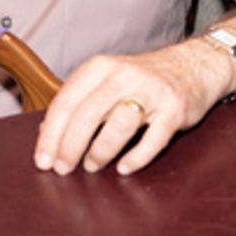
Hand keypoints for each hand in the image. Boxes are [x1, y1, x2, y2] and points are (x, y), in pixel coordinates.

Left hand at [33, 39, 233, 176]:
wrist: (193, 66)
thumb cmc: (142, 79)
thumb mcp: (107, 80)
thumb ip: (79, 102)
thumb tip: (47, 133)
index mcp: (101, 67)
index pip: (67, 101)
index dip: (51, 134)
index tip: (42, 160)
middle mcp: (124, 75)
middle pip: (88, 113)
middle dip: (70, 146)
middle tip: (62, 169)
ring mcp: (152, 91)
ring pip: (119, 124)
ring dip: (100, 151)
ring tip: (92, 166)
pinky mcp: (175, 109)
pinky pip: (153, 138)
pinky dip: (137, 157)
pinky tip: (124, 168)